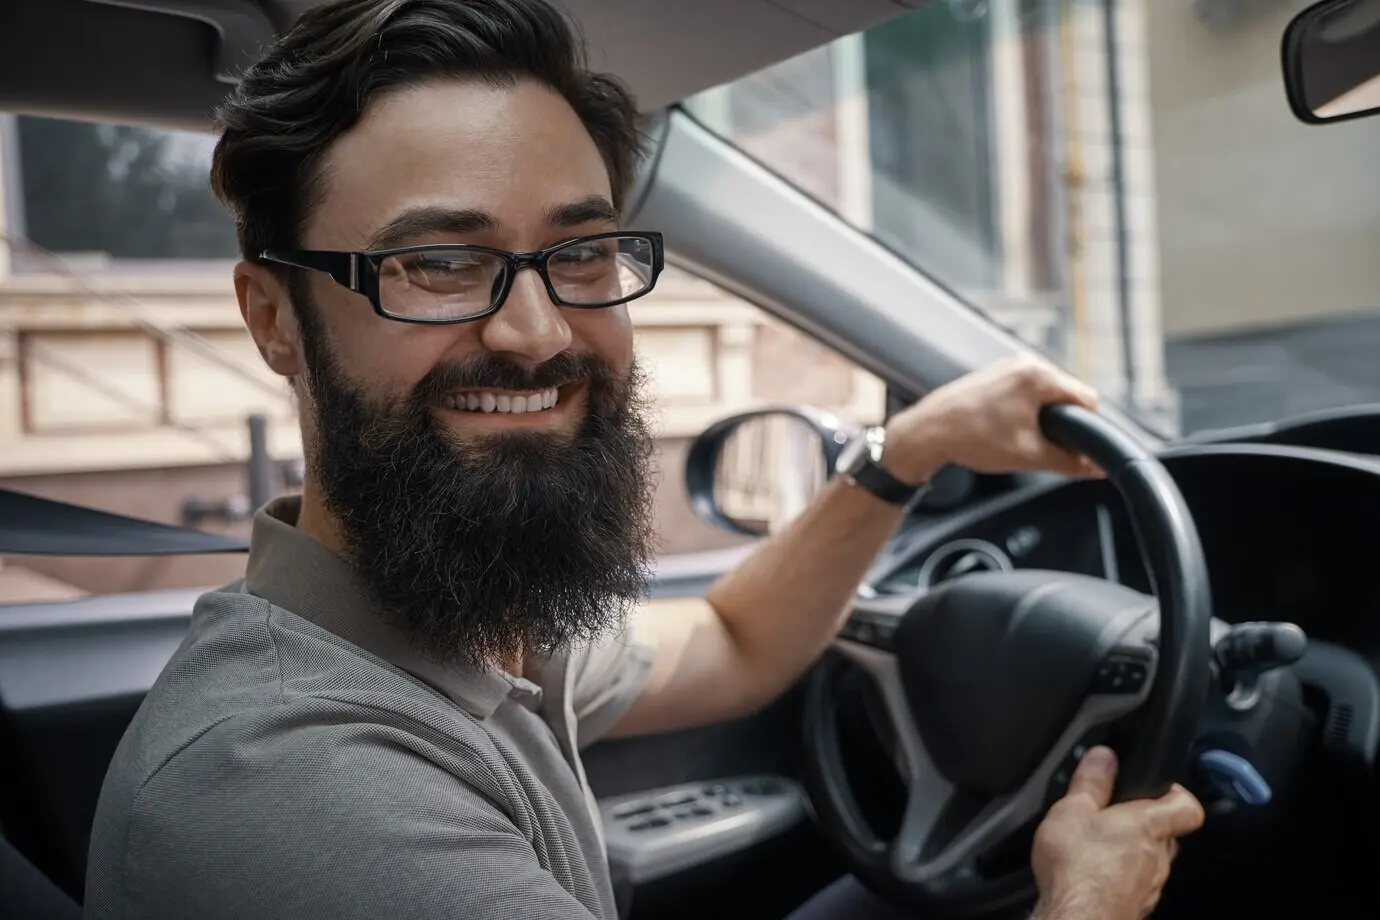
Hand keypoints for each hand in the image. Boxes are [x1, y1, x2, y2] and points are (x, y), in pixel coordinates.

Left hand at [882, 355, 1102, 483]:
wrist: (927, 433)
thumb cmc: (973, 439)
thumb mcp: (1030, 456)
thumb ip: (1069, 462)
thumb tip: (1095, 468)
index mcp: (1039, 375)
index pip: (1087, 398)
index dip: (1088, 426)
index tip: (1079, 447)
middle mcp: (1025, 363)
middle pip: (1066, 393)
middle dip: (1064, 421)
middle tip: (1047, 446)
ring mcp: (1006, 366)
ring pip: (1043, 393)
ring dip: (1042, 416)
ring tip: (1023, 439)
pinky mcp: (992, 375)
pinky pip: (1023, 391)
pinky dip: (1024, 410)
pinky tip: (1007, 429)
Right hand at [1031, 746, 1204, 919]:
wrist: (1078, 918)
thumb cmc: (1078, 866)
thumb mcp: (1073, 810)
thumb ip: (1091, 781)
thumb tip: (1103, 755)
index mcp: (1149, 825)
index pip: (1188, 808)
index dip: (1179, 795)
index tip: (1161, 788)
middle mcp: (1159, 857)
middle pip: (1167, 835)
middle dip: (1145, 824)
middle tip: (1114, 815)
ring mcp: (1151, 886)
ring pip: (1151, 862)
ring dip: (1131, 853)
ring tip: (1098, 847)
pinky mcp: (1137, 906)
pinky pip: (1136, 884)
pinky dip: (1119, 877)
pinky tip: (1093, 875)